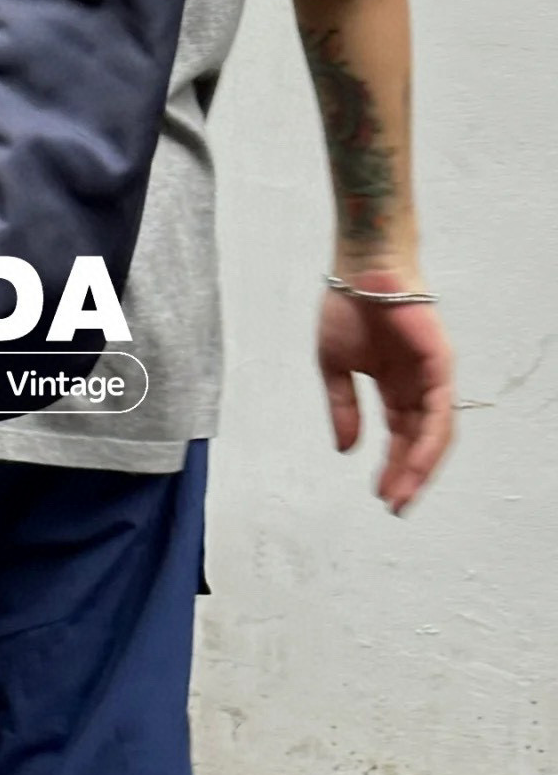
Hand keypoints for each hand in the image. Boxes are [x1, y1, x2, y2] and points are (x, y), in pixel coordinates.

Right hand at [318, 269, 455, 513]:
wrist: (359, 268)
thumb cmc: (347, 306)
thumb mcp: (334, 367)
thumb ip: (343, 408)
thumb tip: (346, 450)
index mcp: (394, 385)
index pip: (400, 435)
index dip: (391, 466)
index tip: (380, 495)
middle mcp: (418, 385)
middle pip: (420, 441)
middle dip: (408, 476)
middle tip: (395, 507)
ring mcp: (432, 376)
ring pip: (435, 434)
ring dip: (419, 468)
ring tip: (402, 496)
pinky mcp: (441, 365)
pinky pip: (440, 413)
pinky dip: (430, 442)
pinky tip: (416, 465)